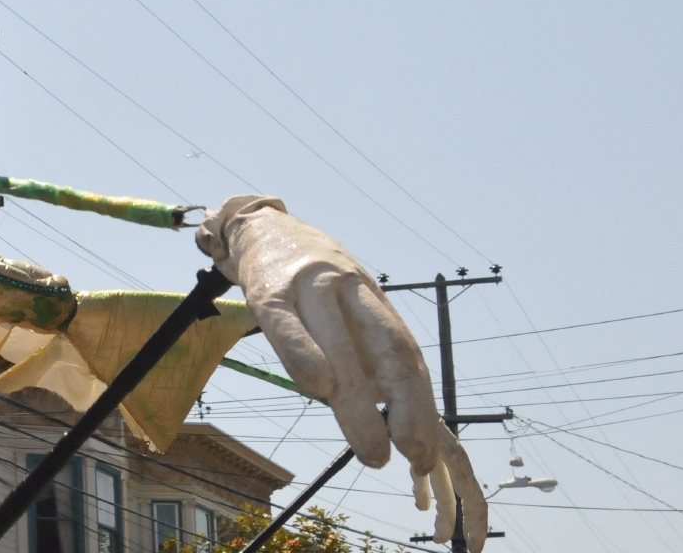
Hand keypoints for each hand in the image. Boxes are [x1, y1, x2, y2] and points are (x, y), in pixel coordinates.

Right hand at [197, 196, 487, 549]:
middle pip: (387, 348)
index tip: (423, 453)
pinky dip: (303, 355)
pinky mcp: (268, 289)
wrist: (259, 226)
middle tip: (411, 457)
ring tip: (371, 452)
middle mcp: (348, 287)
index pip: (405, 352)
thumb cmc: (308, 280)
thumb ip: (363, 352)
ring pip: (341, 345)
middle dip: (406, 407)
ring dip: (359, 403)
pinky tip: (317, 388)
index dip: (419, 404)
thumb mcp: (346, 305)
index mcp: (371, 297)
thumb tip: (398, 420)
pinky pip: (287, 325)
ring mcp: (309, 285)